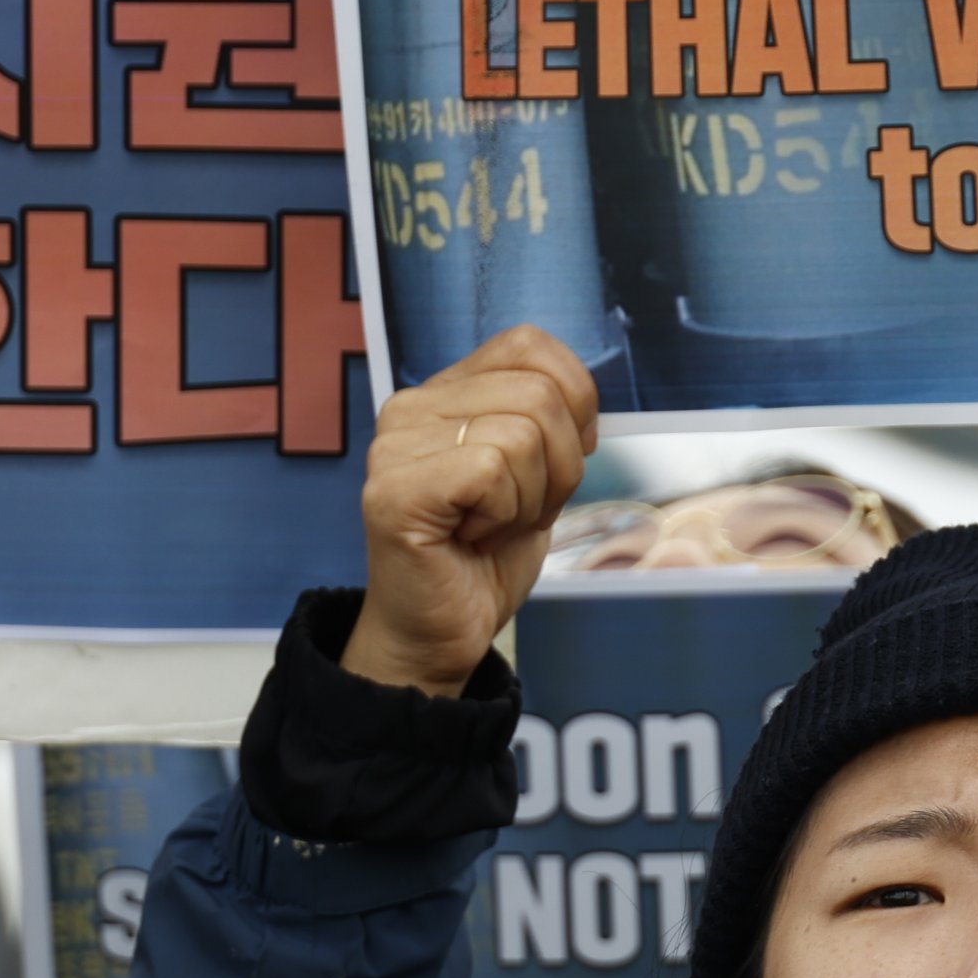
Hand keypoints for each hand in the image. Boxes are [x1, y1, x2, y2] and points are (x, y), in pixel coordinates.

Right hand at [346, 327, 599, 696]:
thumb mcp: (534, 474)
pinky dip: (506, 515)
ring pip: (522, 433)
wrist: (441, 633)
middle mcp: (410, 408)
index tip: (559, 460)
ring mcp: (396, 448)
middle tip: (521, 512)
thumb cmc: (483, 559)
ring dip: (532, 498)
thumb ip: (546, 419)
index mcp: (442, 393)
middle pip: (538, 392)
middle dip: (560, 466)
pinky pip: (493, 471)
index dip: (573, 399)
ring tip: (494, 527)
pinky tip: (474, 538)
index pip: (528, 344)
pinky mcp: (397, 491)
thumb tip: (581, 394)